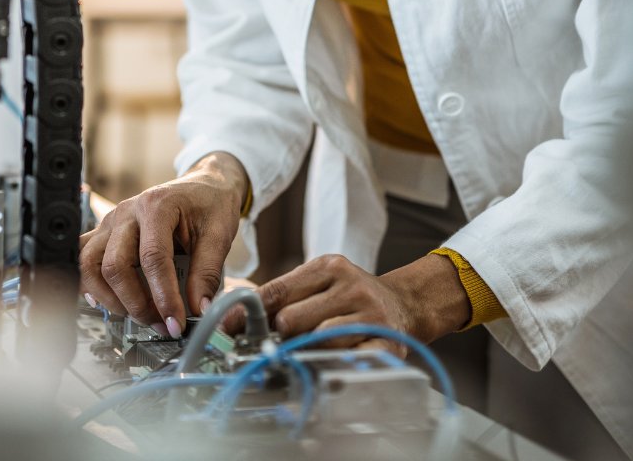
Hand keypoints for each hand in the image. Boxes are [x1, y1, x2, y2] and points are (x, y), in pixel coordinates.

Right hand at [78, 152, 247, 337]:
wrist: (203, 186)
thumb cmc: (209, 205)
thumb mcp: (219, 235)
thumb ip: (208, 273)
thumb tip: (199, 311)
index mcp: (156, 206)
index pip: (152, 258)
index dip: (163, 297)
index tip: (175, 322)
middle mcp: (127, 212)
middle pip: (115, 265)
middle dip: (136, 303)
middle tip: (161, 323)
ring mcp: (111, 222)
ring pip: (90, 264)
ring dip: (110, 297)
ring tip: (138, 313)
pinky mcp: (105, 233)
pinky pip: (85, 259)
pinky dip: (91, 284)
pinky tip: (110, 300)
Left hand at [224, 253, 470, 354]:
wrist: (404, 304)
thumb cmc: (350, 295)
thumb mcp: (320, 282)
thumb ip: (284, 295)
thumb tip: (239, 318)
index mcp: (328, 266)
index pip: (278, 290)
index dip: (250, 312)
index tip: (228, 328)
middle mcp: (350, 286)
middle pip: (292, 318)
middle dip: (279, 335)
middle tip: (276, 344)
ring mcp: (369, 313)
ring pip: (317, 340)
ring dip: (303, 351)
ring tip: (303, 353)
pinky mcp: (385, 341)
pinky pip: (347, 359)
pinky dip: (331, 366)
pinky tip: (325, 366)